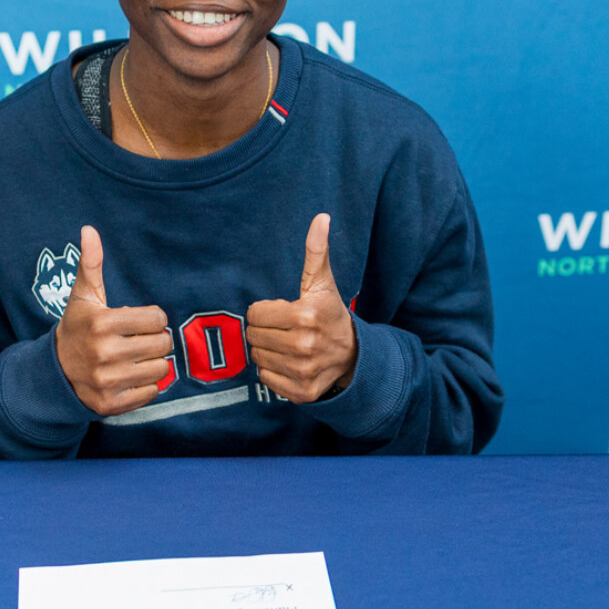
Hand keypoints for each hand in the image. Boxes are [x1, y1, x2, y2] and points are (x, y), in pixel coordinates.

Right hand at [54, 225, 173, 416]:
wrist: (54, 372)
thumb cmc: (77, 327)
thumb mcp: (83, 295)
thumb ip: (91, 263)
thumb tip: (89, 229)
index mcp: (102, 324)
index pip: (157, 319)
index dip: (151, 319)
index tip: (136, 322)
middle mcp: (104, 354)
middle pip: (162, 344)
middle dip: (153, 341)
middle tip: (136, 341)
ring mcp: (107, 381)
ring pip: (161, 370)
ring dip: (152, 363)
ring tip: (133, 358)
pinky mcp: (111, 404)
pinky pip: (152, 392)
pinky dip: (146, 386)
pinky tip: (128, 377)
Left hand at [245, 213, 357, 403]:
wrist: (353, 354)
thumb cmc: (330, 314)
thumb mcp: (322, 283)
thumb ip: (316, 251)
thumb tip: (321, 217)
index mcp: (305, 315)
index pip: (255, 313)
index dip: (265, 311)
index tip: (282, 312)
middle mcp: (304, 345)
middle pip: (254, 336)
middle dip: (265, 330)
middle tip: (283, 329)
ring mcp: (303, 370)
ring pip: (258, 358)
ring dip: (268, 351)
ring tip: (287, 345)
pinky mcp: (302, 391)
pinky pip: (266, 379)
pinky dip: (273, 372)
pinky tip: (290, 363)